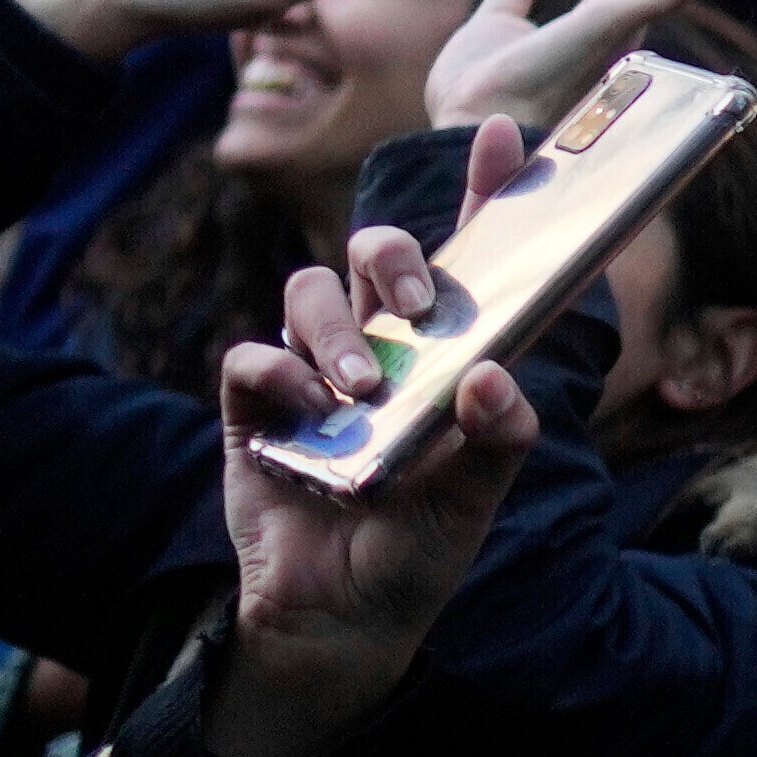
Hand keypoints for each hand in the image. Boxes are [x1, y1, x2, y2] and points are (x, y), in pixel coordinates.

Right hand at [203, 207, 535, 756]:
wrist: (341, 621)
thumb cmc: (418, 550)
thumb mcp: (476, 500)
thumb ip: (500, 439)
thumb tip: (493, 377)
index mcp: (446, 356)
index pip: (468, 259)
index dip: (487, 193)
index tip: (506, 134)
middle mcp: (381, 350)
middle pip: (378, 253)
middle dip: (397, 256)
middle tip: (418, 305)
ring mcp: (313, 374)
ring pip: (311, 292)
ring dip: (339, 328)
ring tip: (361, 389)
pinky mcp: (255, 411)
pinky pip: (250, 357)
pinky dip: (277, 370)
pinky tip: (304, 409)